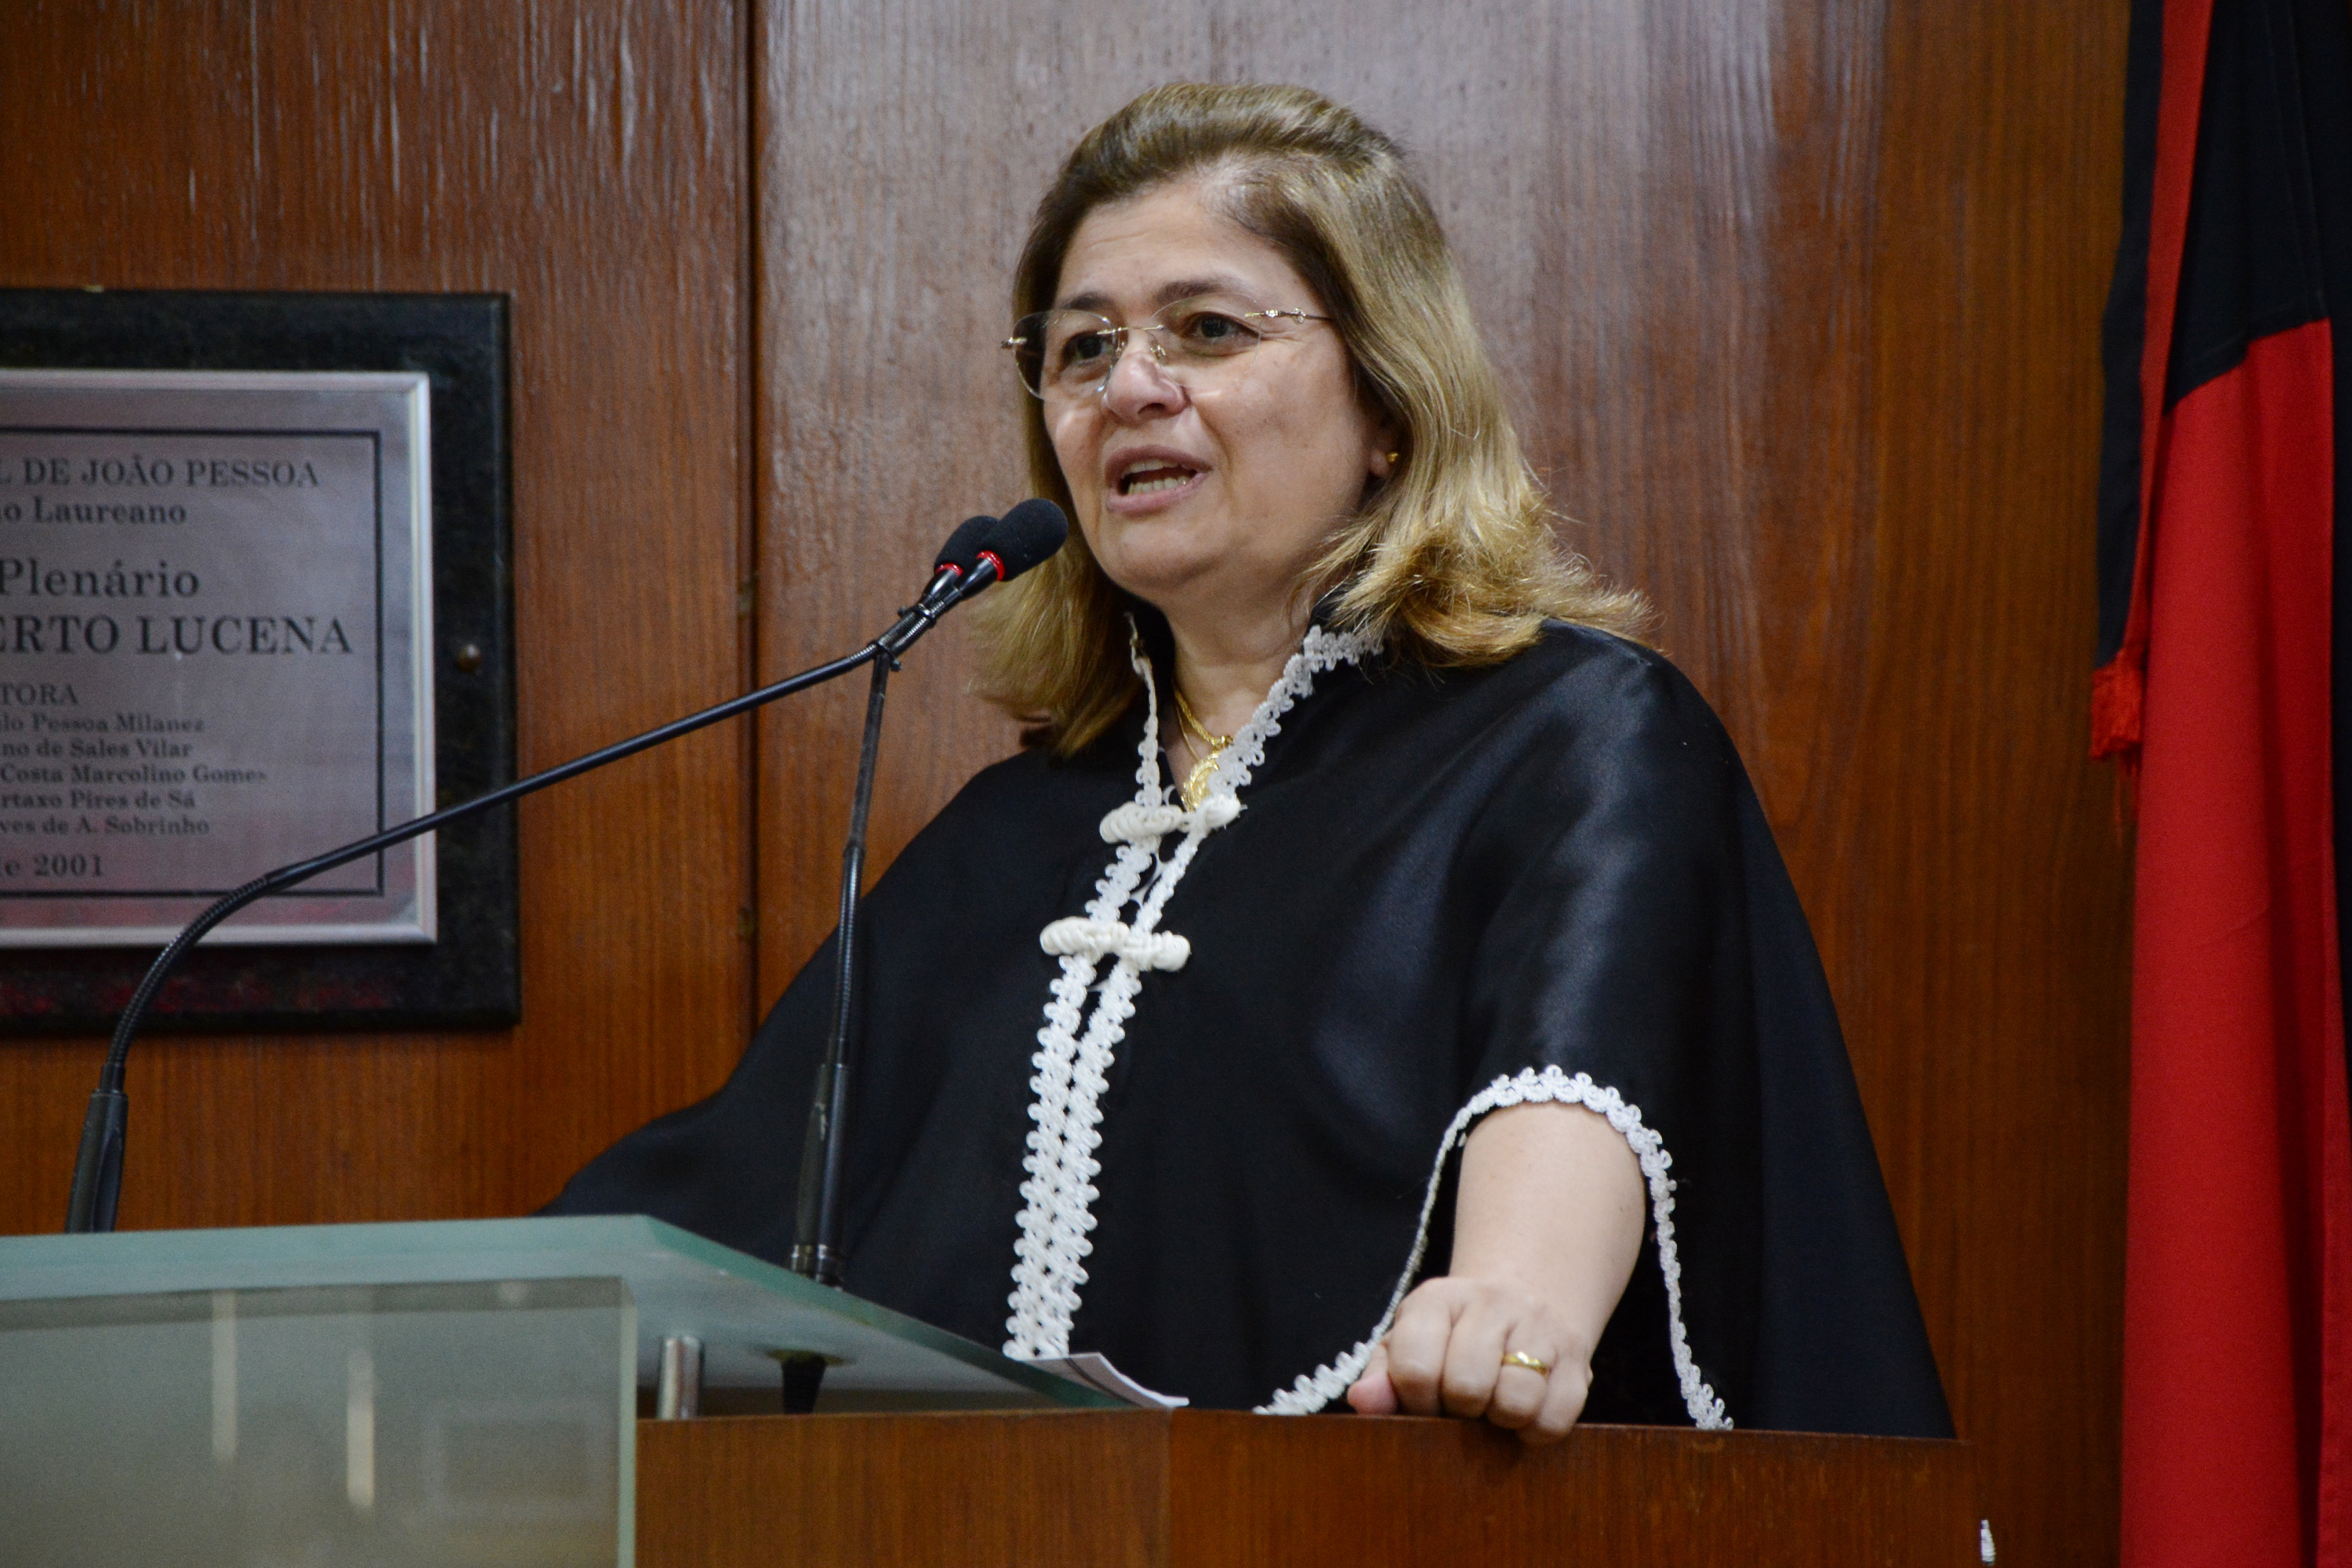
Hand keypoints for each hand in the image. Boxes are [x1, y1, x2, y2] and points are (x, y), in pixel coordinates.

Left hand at [1344, 1275, 1593, 1443]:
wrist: (1523, 1296)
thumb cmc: (1452, 1337)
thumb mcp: (1408, 1344)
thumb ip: (1382, 1376)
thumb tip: (1363, 1399)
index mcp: (1437, 1299)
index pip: (1416, 1366)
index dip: (1417, 1401)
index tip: (1425, 1402)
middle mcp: (1489, 1302)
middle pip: (1467, 1386)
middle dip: (1459, 1411)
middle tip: (1461, 1406)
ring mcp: (1538, 1325)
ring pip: (1516, 1401)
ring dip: (1499, 1419)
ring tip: (1492, 1406)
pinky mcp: (1576, 1354)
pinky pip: (1555, 1417)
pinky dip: (1535, 1429)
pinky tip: (1523, 1411)